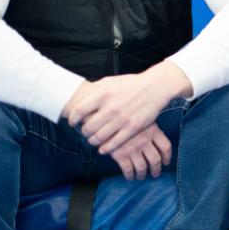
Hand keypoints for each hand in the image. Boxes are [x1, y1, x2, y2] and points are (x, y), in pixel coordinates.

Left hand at [62, 67, 181, 154]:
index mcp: (103, 94)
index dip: (72, 119)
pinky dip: (106, 148)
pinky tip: (103, 149)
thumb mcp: (112, 80)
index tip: (73, 122)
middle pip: (88, 127)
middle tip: (85, 132)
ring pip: (99, 137)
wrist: (155, 87)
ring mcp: (122, 119)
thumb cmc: (132, 83)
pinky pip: (114, 143)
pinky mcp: (132, 128)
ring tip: (93, 140)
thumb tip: (85, 93)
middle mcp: (110, 108)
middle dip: (84, 132)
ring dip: (93, 141)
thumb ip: (97, 87)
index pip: (79, 111)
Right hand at [108, 124, 171, 180]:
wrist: (105, 119)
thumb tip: (156, 143)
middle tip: (155, 174)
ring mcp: (132, 148)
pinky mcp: (120, 155)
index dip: (167, 157)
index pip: (166, 147)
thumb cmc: (124, 118)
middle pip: (155, 160)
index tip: (166, 162)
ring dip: (142, 174)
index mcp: (153, 130)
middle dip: (156, 169)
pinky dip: (130, 175)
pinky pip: (128, 170)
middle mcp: (145, 140)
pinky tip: (130, 176)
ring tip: (141, 177)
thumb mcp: (141, 119)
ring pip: (142, 167)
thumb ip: (150, 130)